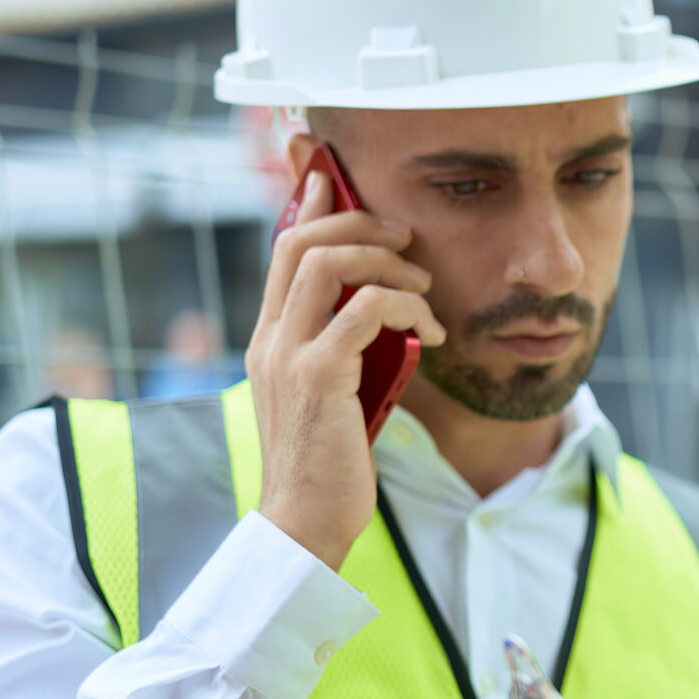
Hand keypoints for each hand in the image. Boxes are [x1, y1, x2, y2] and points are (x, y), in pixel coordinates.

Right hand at [244, 169, 444, 568]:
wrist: (304, 521)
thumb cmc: (327, 463)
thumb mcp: (331, 393)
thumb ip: (341, 349)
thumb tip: (378, 313)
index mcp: (268, 338)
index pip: (281, 250)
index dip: (310, 206)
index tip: (334, 177)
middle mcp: (269, 338)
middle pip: (302, 241)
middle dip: (360, 223)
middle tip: (406, 236)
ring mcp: (288, 355)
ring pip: (329, 264)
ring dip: (387, 261)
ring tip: (424, 287)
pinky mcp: (317, 376)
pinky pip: (365, 310)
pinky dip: (406, 306)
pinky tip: (429, 333)